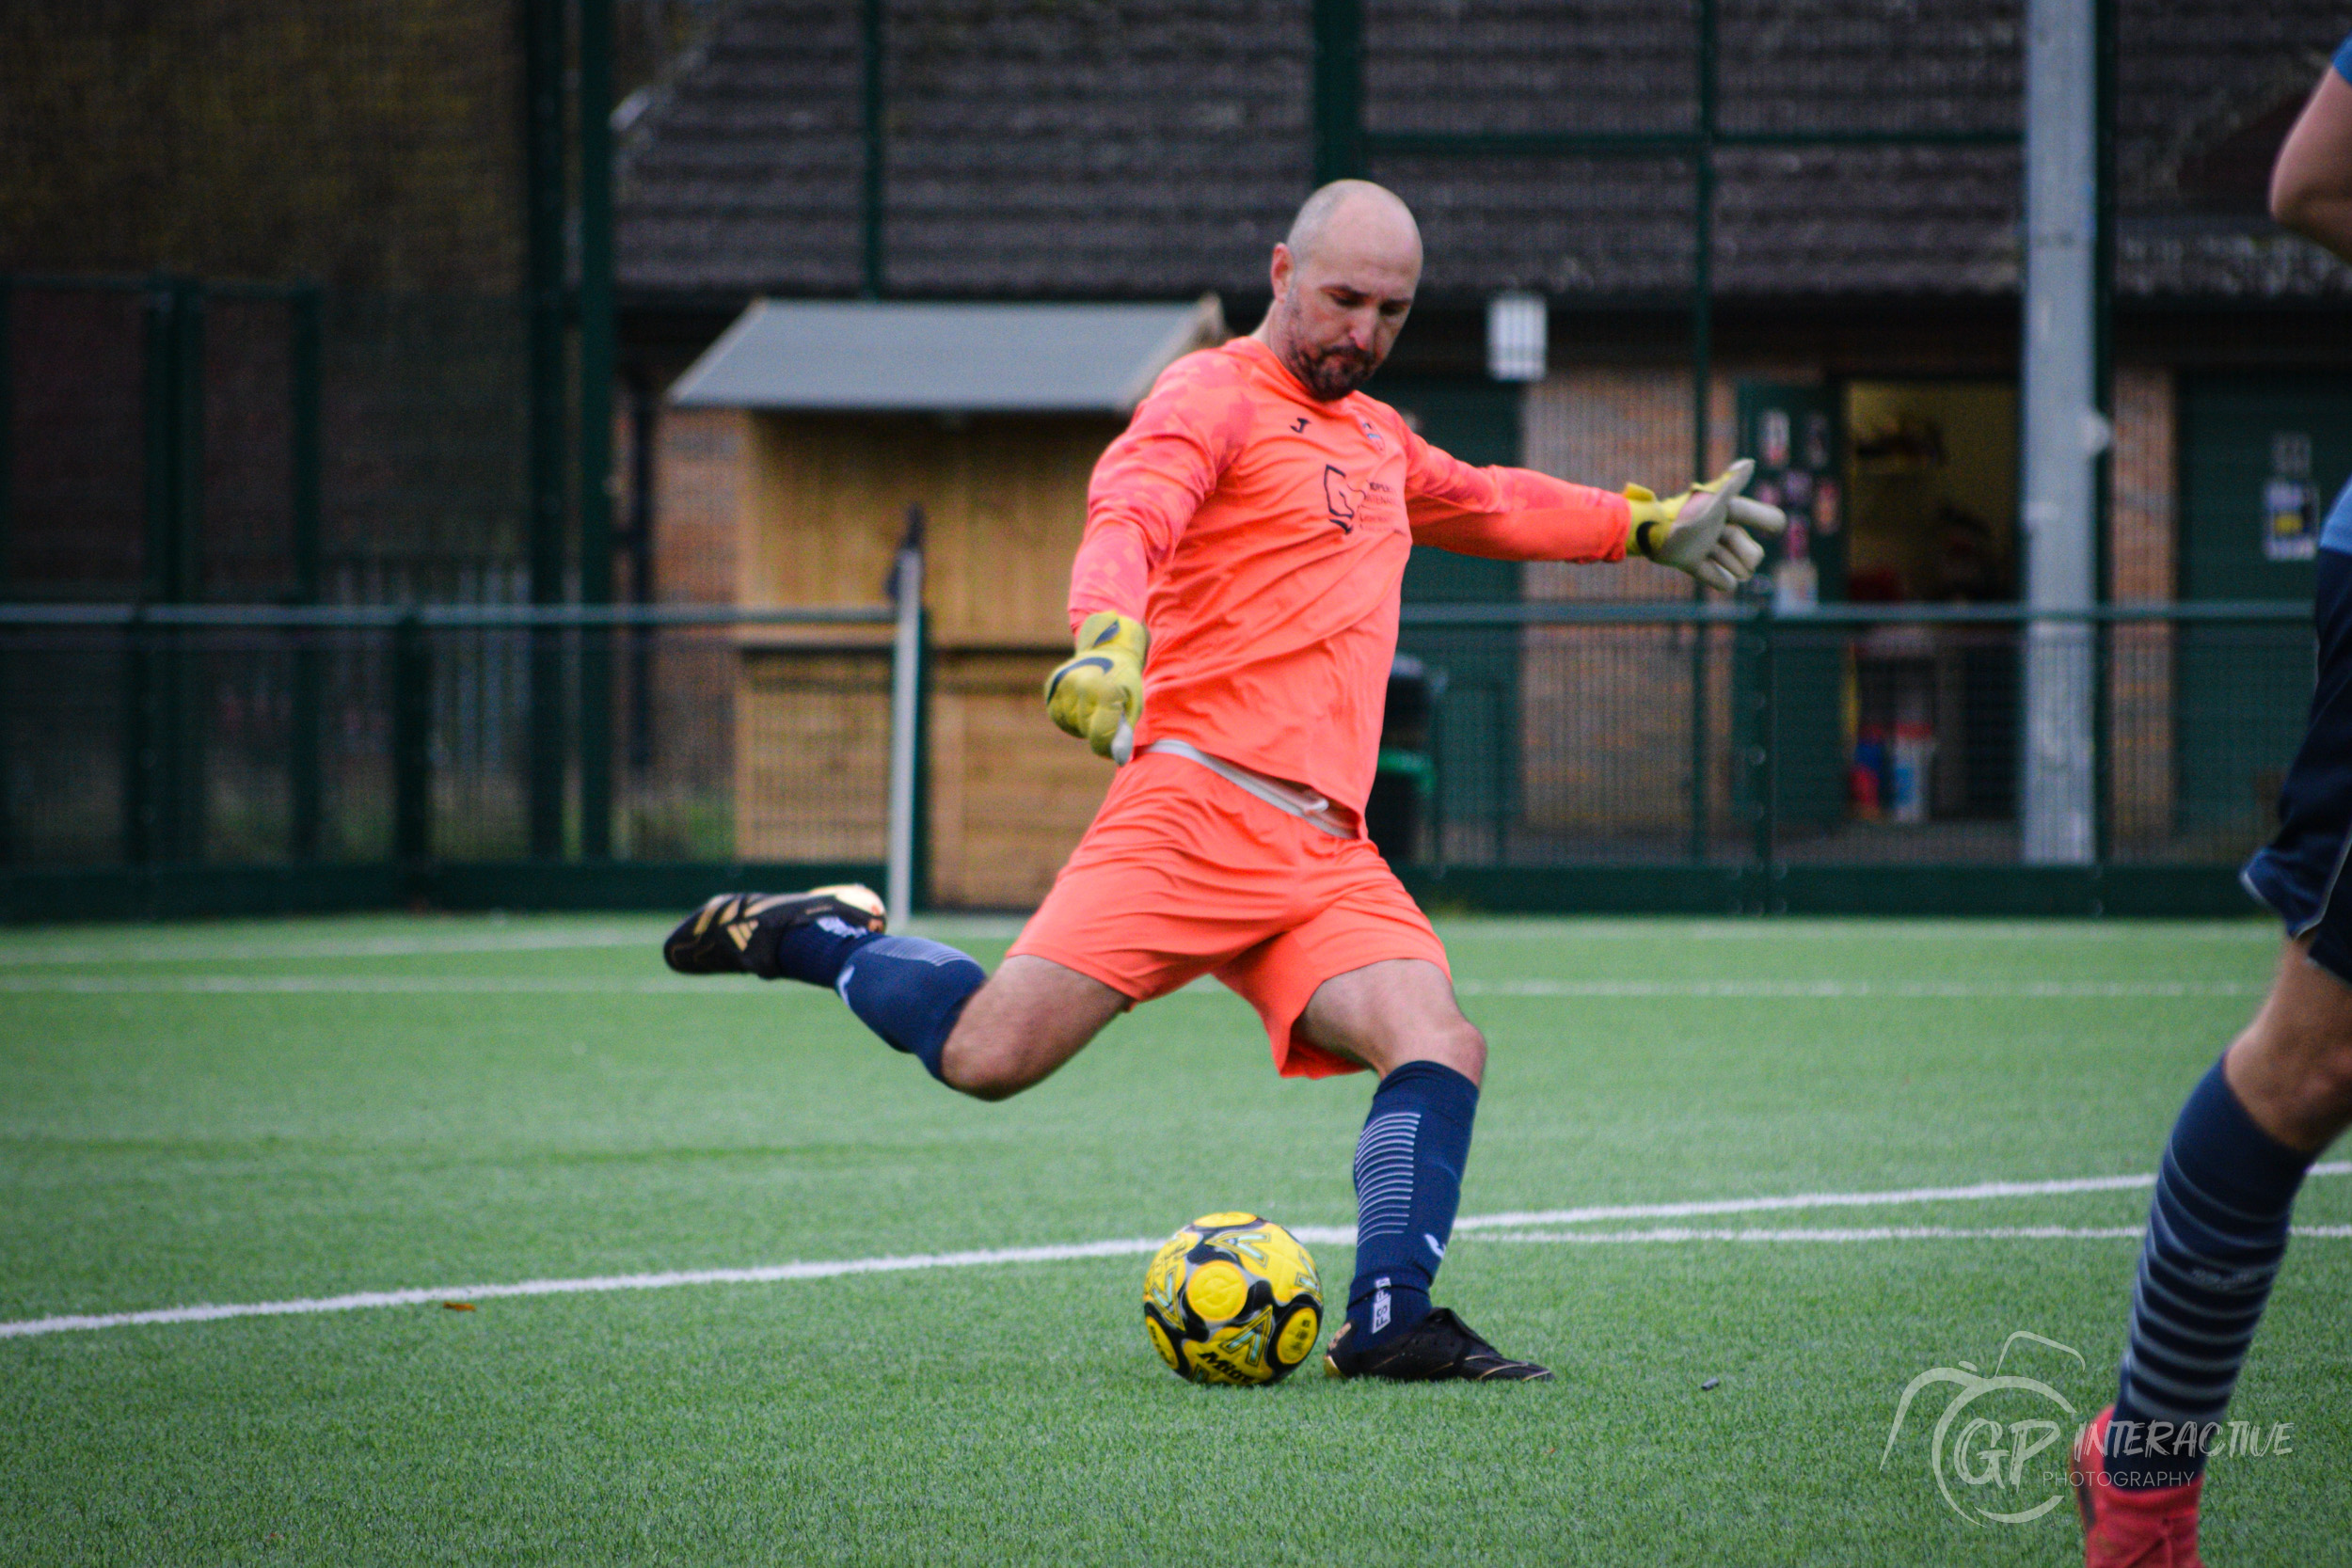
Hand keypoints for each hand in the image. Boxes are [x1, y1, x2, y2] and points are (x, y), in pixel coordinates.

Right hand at [1045, 611, 1148, 761]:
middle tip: (1109, 712)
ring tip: (1095, 705)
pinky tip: (1081, 703)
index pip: (1100, 735)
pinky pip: (1059, 717)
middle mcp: (1080, 684)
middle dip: (1098, 730)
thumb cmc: (1125, 682)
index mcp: (1104, 689)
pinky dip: (1071, 717)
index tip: (1114, 749)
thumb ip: (1124, 733)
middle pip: (1086, 730)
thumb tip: (1117, 758)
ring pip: (1071, 725)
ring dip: (1083, 723)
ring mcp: (1062, 683)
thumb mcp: (1133, 705)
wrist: (1109, 650)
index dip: (1108, 748)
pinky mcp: (1052, 685)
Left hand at [1625, 458, 1787, 590]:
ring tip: (1709, 554)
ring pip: (1738, 568)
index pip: (1765, 517)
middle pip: (1751, 552)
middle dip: (1740, 553)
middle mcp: (1721, 528)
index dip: (1768, 521)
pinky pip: (1719, 579)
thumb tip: (1749, 462)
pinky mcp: (1692, 562)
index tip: (1771, 526)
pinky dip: (1722, 581)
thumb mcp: (1710, 501)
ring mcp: (1708, 547)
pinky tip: (1725, 581)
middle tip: (1718, 545)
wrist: (1650, 533)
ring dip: (1729, 565)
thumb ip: (1730, 484)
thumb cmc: (1683, 514)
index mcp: (1729, 511)